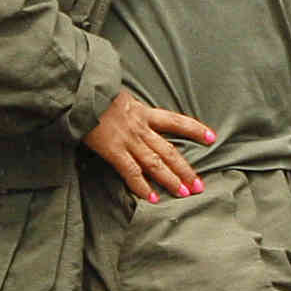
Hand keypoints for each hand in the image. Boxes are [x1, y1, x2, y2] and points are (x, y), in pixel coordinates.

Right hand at [83, 90, 216, 203]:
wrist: (78, 93)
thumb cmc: (92, 93)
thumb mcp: (117, 96)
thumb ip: (127, 108)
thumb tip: (128, 111)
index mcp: (143, 112)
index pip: (176, 121)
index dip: (195, 130)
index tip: (212, 137)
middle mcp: (140, 127)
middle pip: (170, 151)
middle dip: (186, 169)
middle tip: (199, 185)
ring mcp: (128, 140)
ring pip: (156, 163)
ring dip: (171, 180)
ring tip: (184, 194)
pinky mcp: (113, 150)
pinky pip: (131, 171)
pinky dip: (141, 186)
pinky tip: (152, 198)